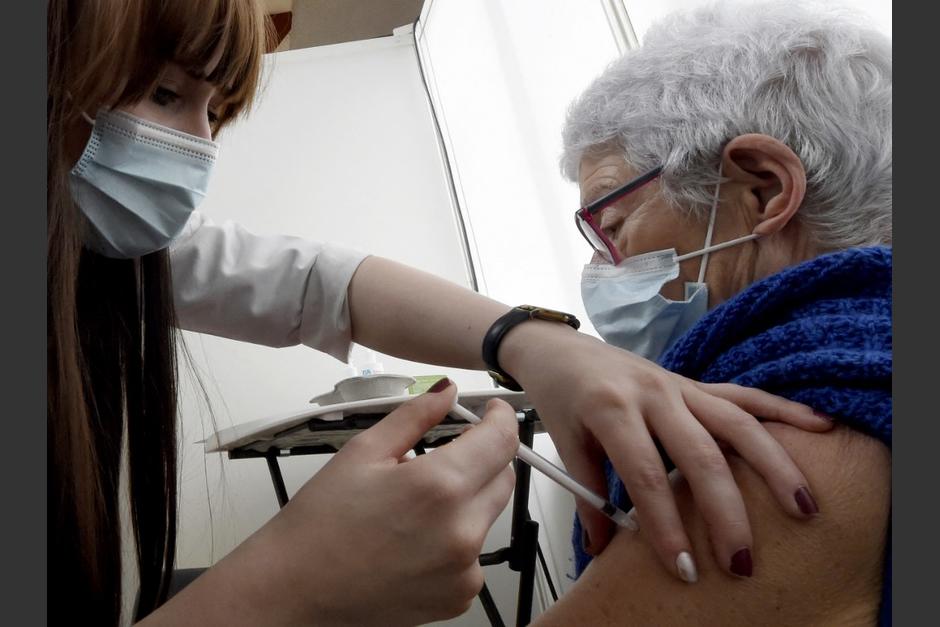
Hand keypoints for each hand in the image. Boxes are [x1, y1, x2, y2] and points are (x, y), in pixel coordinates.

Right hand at [203, 381, 517, 625]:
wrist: (297, 588)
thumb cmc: (320, 526)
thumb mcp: (364, 451)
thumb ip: (416, 415)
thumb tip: (446, 394)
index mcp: (438, 487)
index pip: (501, 440)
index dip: (501, 418)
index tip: (494, 413)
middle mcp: (460, 531)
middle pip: (503, 476)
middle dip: (483, 458)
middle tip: (445, 455)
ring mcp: (463, 569)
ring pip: (489, 514)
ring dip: (467, 499)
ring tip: (416, 505)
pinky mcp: (459, 594)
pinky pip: (475, 552)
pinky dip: (457, 538)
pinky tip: (416, 538)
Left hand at [501, 324, 831, 581]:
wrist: (559, 347)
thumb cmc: (562, 395)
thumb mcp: (566, 444)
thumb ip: (587, 497)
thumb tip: (604, 549)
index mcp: (612, 410)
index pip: (646, 476)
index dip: (667, 525)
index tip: (685, 568)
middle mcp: (653, 394)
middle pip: (700, 455)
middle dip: (726, 513)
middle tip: (744, 561)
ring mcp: (679, 386)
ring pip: (735, 423)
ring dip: (772, 466)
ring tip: (803, 507)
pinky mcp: (695, 383)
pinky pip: (743, 395)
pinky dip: (782, 409)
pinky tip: (818, 426)